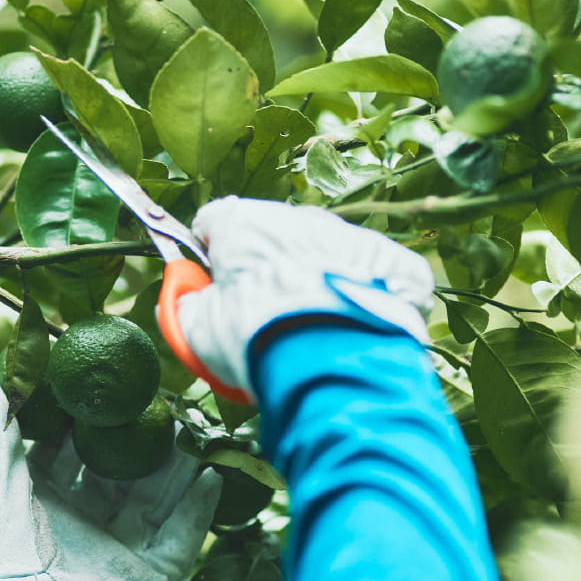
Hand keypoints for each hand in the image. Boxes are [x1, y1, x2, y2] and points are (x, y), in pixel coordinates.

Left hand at [0, 371, 220, 580]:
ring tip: (200, 433)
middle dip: (144, 445)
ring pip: (157, 503)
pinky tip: (213, 477)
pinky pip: (180, 540)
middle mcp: (85, 527)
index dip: (95, 426)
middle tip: (167, 410)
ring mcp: (120, 554)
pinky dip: (198, 511)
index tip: (116, 393)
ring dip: (179, 470)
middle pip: (123, 477)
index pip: (76, 456)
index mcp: (46, 505)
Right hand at [177, 197, 434, 394]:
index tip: (209, 291)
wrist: (335, 364)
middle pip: (272, 240)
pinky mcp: (397, 265)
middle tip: (259, 323)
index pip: (212, 224)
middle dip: (264, 272)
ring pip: (323, 255)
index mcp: (244, 223)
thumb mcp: (196, 331)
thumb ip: (183, 306)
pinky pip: (373, 276)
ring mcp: (353, 237)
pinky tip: (352, 332)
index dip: (207, 260)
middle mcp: (301, 217)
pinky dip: (363, 297)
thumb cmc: (257, 340)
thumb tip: (183, 299)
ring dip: (313, 283)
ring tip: (308, 336)